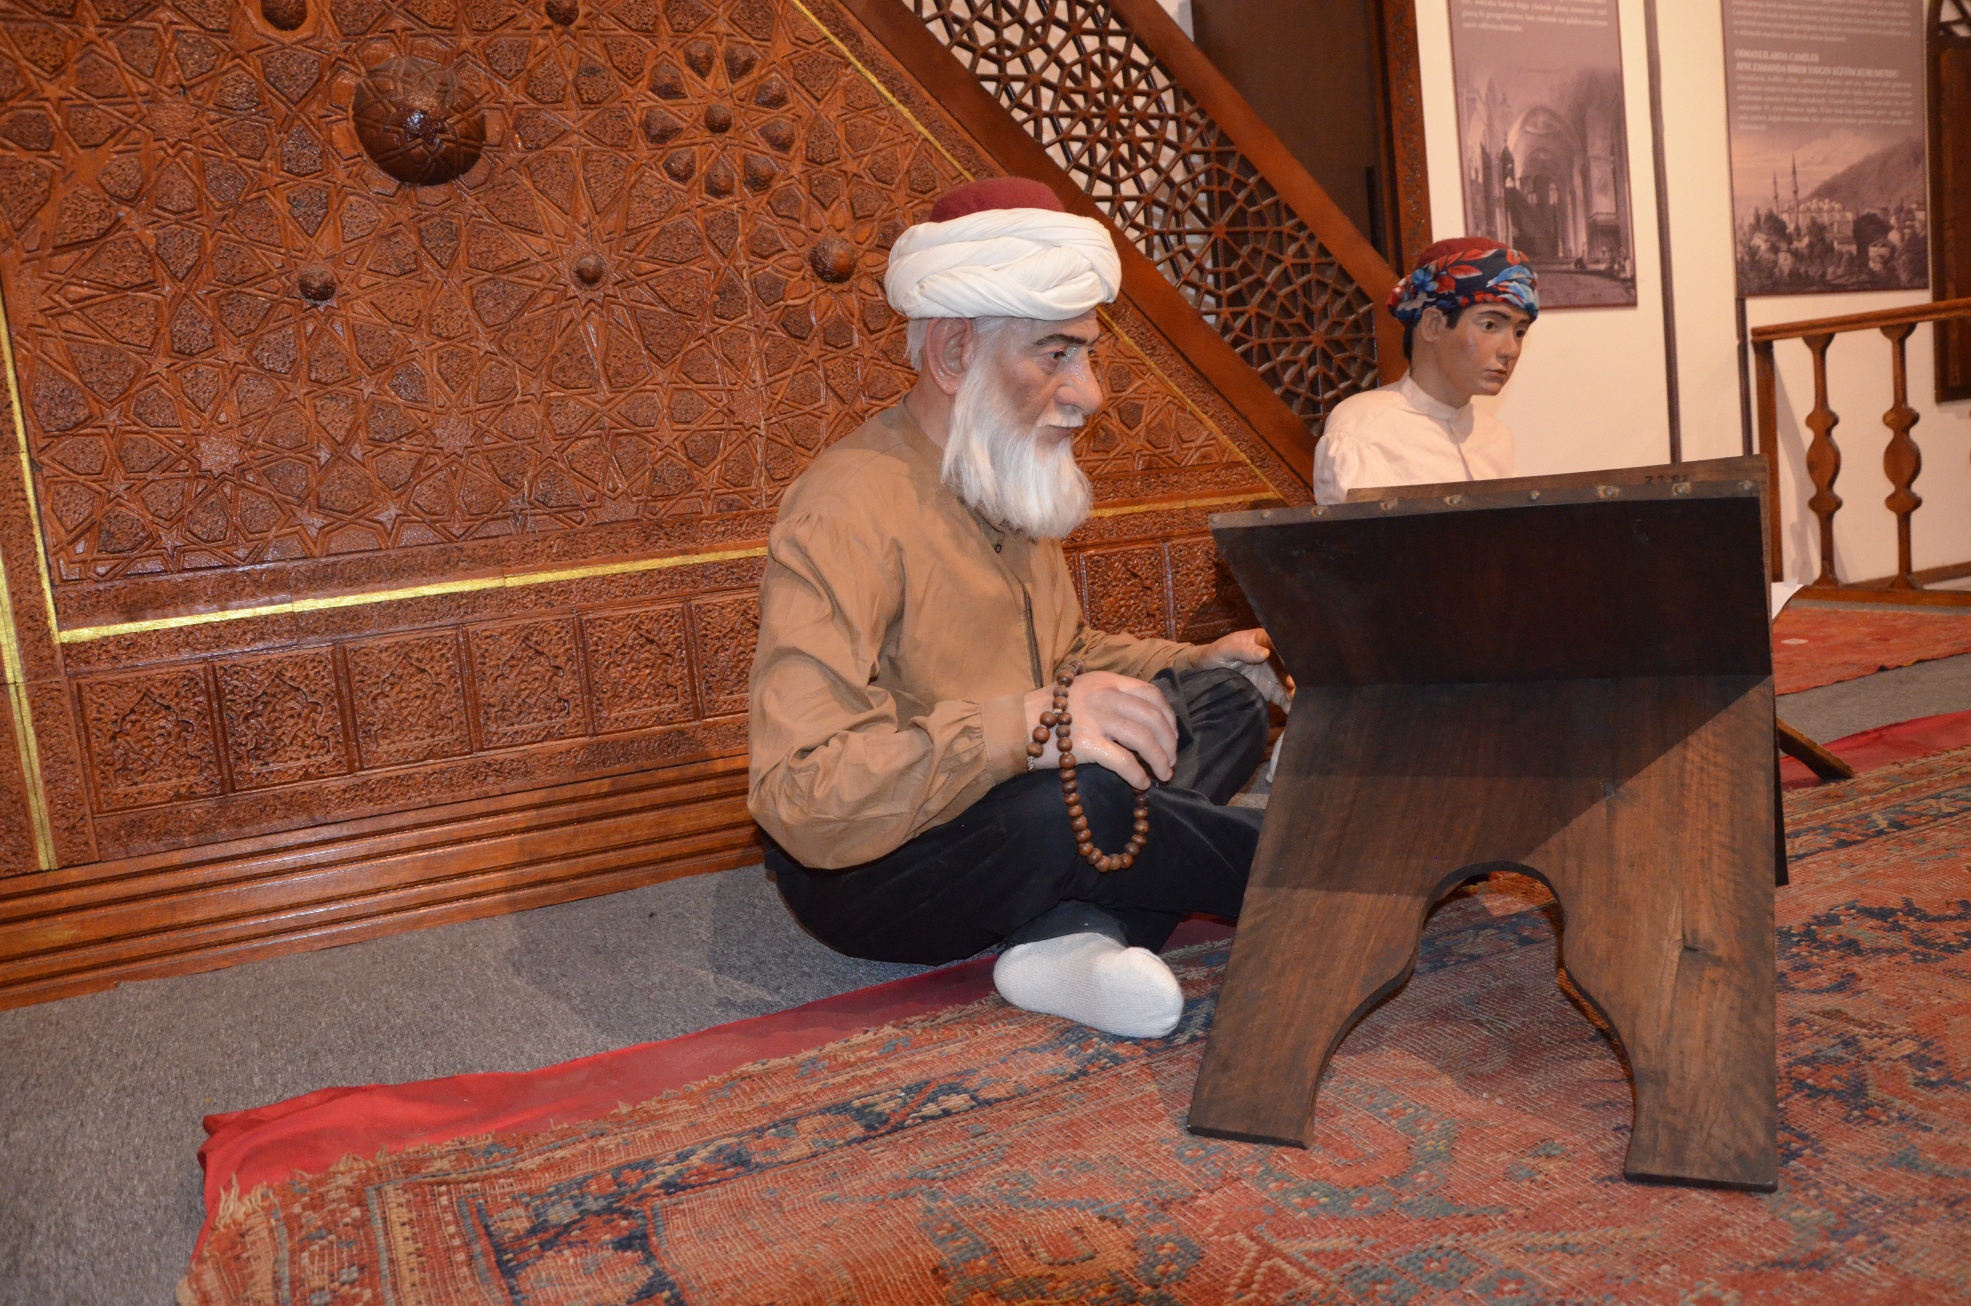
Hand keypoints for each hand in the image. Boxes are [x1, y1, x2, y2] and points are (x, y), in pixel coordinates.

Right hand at [1022, 670, 1176, 789]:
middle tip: (1170, 760)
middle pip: (1153, 718)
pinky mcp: (1087, 743)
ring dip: (1160, 760)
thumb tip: (1141, 720)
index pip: (1151, 694)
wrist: (1014, 724)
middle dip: (1169, 742)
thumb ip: (1110, 696)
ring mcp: (1097, 718)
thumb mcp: (1081, 690)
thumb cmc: (1047, 712)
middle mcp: (1105, 695)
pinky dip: (1138, 775)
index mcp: (1107, 680)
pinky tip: (1142, 784)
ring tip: (1163, 774)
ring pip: (1144, 739)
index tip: (1171, 734)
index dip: (1168, 716)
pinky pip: (1124, 761)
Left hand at [1198, 628, 1293, 708]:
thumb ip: (1243, 651)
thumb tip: (1265, 653)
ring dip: (1295, 693)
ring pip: (1290, 683)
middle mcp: (1275, 657)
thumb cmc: (1217, 653)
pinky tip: (1293, 710)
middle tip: (1295, 690)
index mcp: (1265, 640)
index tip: (1290, 671)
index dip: (1287, 659)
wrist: (1208, 670)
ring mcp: (1274, 674)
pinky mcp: (1271, 689)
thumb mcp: (1226, 650)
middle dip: (1296, 678)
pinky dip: (1289, 704)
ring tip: (1298, 703)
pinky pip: (1283, 696)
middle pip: (1290, 667)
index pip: (1282, 648)